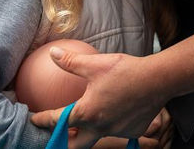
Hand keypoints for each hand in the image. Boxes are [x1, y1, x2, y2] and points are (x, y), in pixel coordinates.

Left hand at [31, 49, 168, 148]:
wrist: (158, 80)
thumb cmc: (126, 71)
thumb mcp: (95, 64)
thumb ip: (71, 61)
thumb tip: (53, 53)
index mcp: (87, 112)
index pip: (57, 121)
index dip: (43, 120)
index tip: (35, 118)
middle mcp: (100, 128)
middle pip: (75, 145)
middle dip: (63, 142)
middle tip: (57, 133)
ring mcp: (116, 132)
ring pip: (96, 139)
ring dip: (87, 134)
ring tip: (85, 124)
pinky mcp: (132, 131)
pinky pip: (117, 133)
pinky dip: (110, 126)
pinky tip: (113, 115)